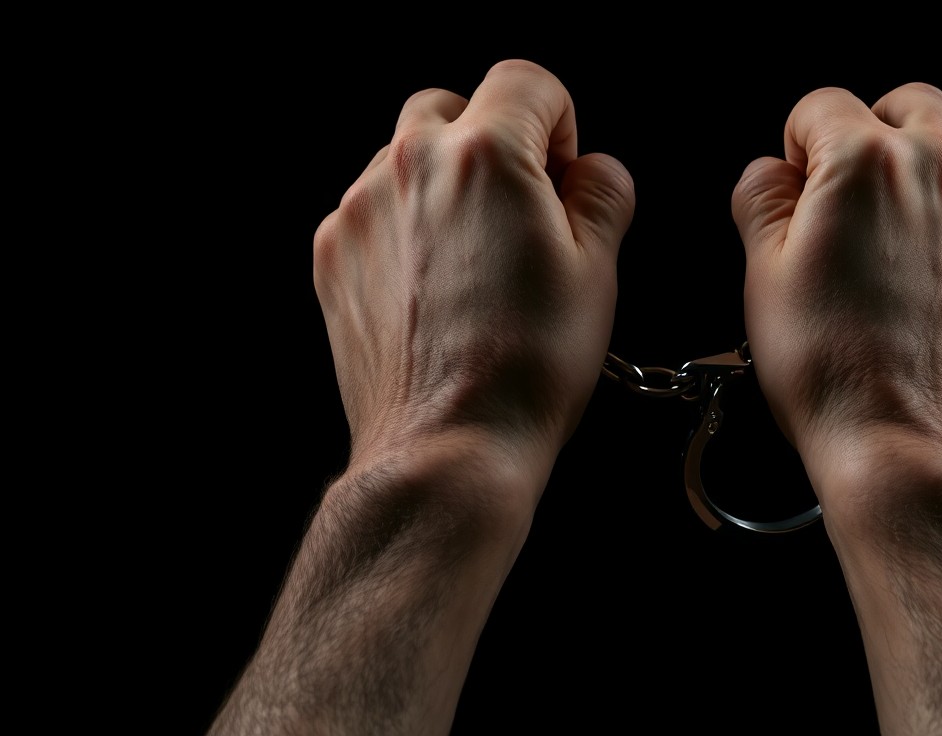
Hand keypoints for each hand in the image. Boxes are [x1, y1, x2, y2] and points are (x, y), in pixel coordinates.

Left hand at [314, 60, 634, 490]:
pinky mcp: (333, 255)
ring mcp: (360, 210)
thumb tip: (595, 171)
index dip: (560, 123)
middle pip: (452, 107)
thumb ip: (603, 195)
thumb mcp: (597, 272)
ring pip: (405, 158)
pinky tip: (438, 289)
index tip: (563, 175)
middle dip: (492, 141)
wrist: (445, 445)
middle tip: (521, 210)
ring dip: (445, 184)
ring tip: (478, 261)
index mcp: (485, 155)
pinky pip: (374, 211)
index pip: (526, 80)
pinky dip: (406, 228)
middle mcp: (409, 165)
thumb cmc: (526, 365)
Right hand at [733, 85, 941, 735]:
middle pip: (910, 106)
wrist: (902, 445)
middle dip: (870, 134)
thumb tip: (771, 174)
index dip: (794, 148)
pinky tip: (913, 300)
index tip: (791, 194)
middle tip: (842, 197)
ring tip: (876, 265)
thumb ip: (760, 198)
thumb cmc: (825, 365)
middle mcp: (941, 171)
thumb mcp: (760, 273)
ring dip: (912, 191)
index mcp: (867, 161)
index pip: (821, 105)